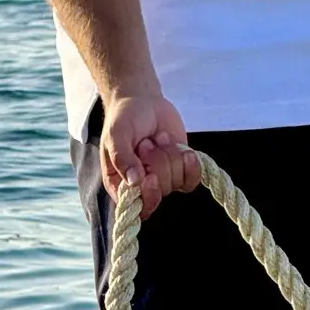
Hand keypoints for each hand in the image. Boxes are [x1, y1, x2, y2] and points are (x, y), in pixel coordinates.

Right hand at [102, 93, 201, 217]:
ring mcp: (164, 178)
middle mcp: (142, 186)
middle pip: (161, 191)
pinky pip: (193, 178)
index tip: (149, 175)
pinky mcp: (181, 169)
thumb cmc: (124, 119)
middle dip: (158, 162)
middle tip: (146, 142)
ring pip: (177, 181)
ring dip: (170, 154)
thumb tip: (134, 182)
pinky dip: (190, 162)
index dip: (148, 195)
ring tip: (157, 138)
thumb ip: (122, 157)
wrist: (143, 101)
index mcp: (120, 184)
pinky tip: (183, 149)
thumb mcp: (116, 134)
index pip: (138, 208)